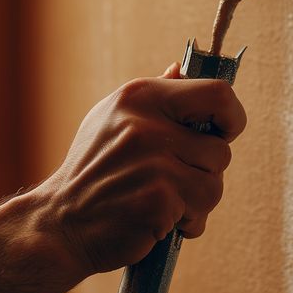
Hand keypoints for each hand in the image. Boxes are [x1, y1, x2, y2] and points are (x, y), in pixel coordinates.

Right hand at [37, 64, 245, 277]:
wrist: (59, 223)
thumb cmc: (92, 169)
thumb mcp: (112, 118)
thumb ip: (153, 95)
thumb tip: (181, 68)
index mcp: (141, 96)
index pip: (217, 94)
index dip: (233, 116)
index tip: (224, 132)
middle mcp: (147, 125)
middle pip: (221, 149)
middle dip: (207, 171)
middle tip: (178, 179)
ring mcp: (153, 163)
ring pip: (214, 183)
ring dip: (199, 201)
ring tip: (168, 201)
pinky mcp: (157, 200)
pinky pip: (200, 213)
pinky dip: (187, 223)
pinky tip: (159, 221)